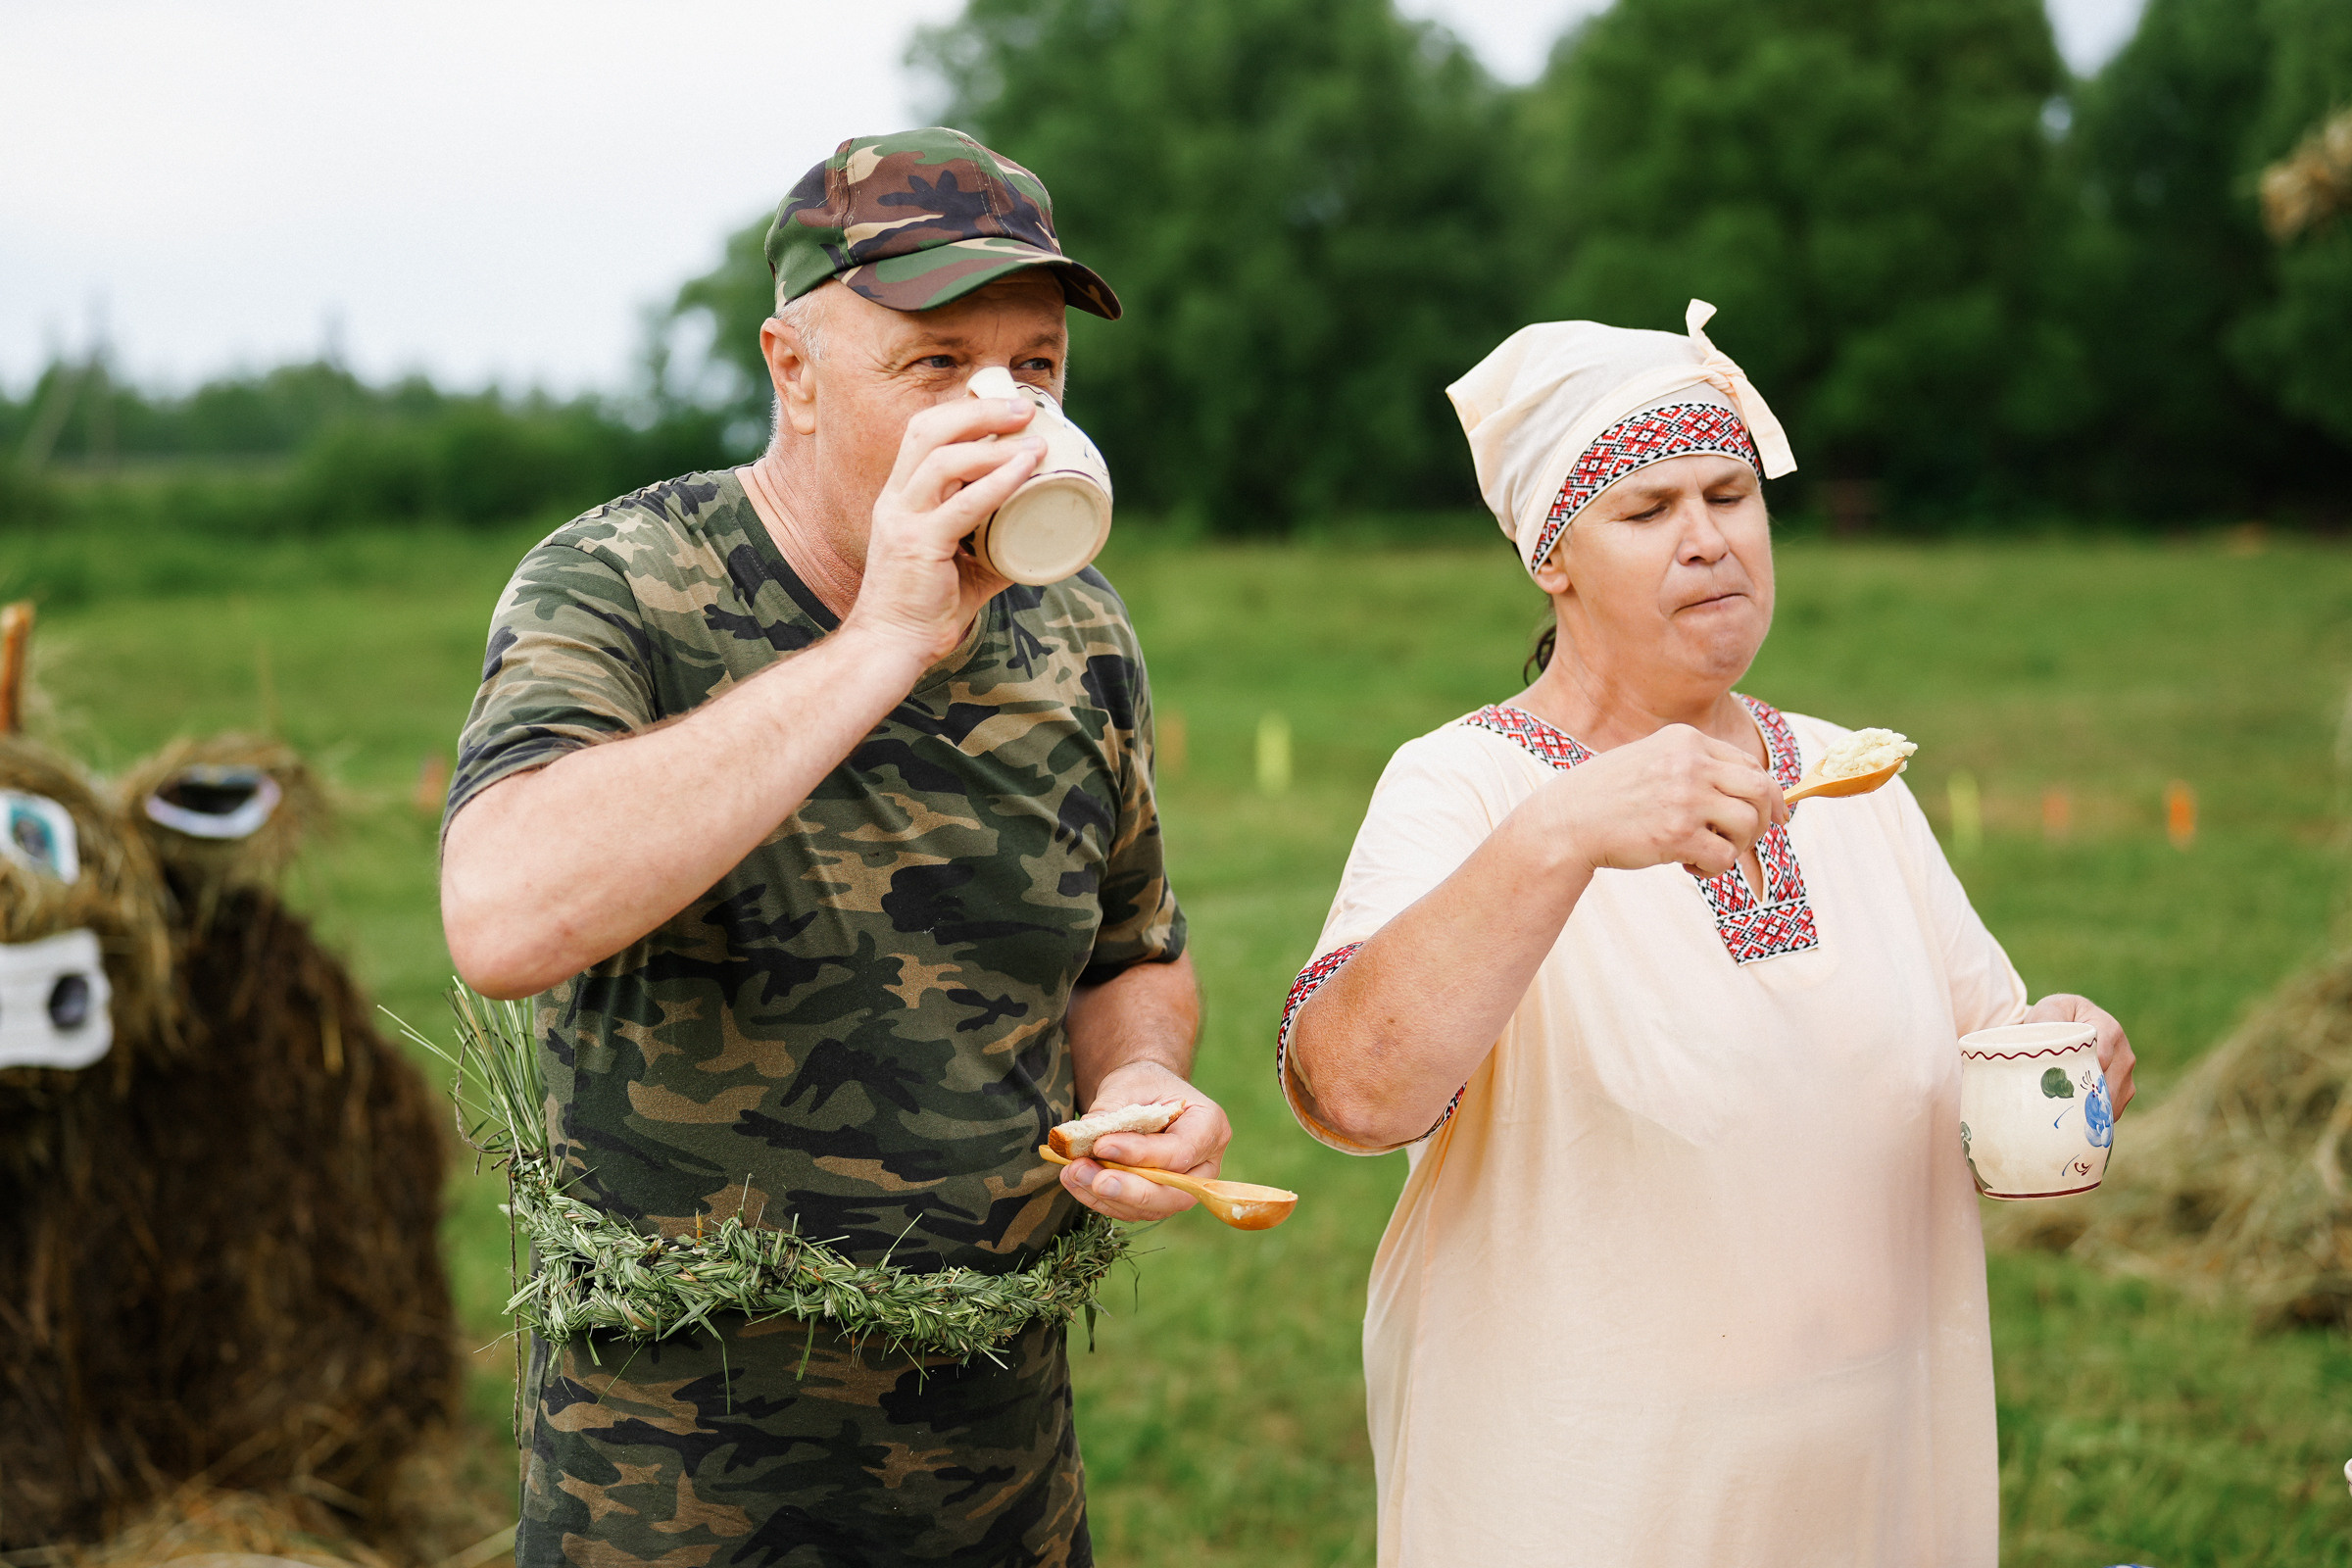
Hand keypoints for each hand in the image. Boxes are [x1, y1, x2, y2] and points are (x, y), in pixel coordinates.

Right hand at [841, 395, 1041, 663]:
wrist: (891, 646)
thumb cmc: (926, 608)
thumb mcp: (965, 567)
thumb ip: (995, 548)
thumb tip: (1041, 536)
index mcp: (901, 497)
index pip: (923, 434)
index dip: (962, 412)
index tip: (1006, 407)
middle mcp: (896, 500)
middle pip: (928, 429)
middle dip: (978, 411)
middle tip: (1024, 408)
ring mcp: (903, 520)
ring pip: (943, 458)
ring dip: (992, 441)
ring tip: (1033, 440)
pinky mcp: (917, 544)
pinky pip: (962, 504)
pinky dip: (997, 482)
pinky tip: (1025, 470)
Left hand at [1058, 1062, 1232, 1222]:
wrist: (1145, 1094)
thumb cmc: (1143, 1084)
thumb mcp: (1129, 1084)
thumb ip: (1111, 1111)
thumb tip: (1086, 1134)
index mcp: (1209, 1126)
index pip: (1179, 1151)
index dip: (1141, 1154)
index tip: (1102, 1145)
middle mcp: (1205, 1164)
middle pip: (1174, 1193)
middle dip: (1130, 1189)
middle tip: (1093, 1178)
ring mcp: (1184, 1187)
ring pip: (1151, 1208)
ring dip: (1108, 1196)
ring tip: (1073, 1173)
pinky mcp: (1159, 1200)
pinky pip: (1133, 1209)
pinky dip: (1100, 1199)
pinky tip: (1075, 1181)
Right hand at [1539, 723, 1789, 879]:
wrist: (1565, 821)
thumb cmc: (1607, 796)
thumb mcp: (1650, 760)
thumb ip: (1694, 766)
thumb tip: (1750, 790)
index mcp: (1684, 740)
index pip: (1749, 763)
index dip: (1769, 793)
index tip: (1776, 815)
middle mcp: (1690, 763)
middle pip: (1761, 788)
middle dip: (1765, 818)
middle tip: (1748, 838)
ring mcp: (1685, 798)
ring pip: (1748, 824)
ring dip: (1737, 846)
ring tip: (1709, 852)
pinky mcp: (1678, 834)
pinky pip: (1724, 857)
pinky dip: (1715, 869)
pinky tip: (1690, 867)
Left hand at [2025, 993, 2134, 1113]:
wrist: (2069, 1019)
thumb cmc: (2056, 1016)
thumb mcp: (2048, 1011)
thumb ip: (2048, 1021)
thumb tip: (2045, 1044)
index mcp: (2109, 1029)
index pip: (2103, 1058)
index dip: (2084, 1075)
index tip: (2065, 1086)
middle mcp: (2123, 1052)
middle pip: (2110, 1084)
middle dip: (2085, 1098)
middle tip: (2060, 1110)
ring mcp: (2126, 1072)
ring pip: (2113, 1099)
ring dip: (2091, 1110)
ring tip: (2065, 1116)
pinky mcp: (2124, 1088)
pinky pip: (2113, 1108)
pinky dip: (2096, 1116)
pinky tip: (2076, 1119)